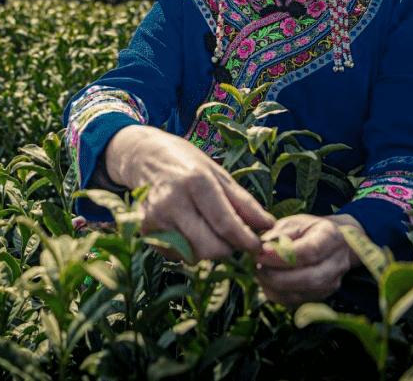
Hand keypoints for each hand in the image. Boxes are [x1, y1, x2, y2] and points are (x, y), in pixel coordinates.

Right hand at [103, 124, 273, 261]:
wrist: (144, 156)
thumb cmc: (187, 164)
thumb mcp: (219, 174)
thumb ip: (244, 202)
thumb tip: (268, 226)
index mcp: (196, 182)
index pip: (225, 224)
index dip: (246, 241)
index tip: (257, 247)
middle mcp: (172, 201)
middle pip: (210, 248)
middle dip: (227, 248)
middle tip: (230, 238)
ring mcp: (155, 217)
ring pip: (194, 255)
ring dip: (207, 249)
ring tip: (205, 228)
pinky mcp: (145, 230)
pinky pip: (177, 255)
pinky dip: (187, 248)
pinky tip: (185, 228)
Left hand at [254, 213, 363, 306]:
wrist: (331, 243)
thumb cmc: (309, 230)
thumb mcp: (295, 223)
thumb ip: (279, 234)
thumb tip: (261, 248)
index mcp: (331, 237)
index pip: (310, 251)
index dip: (284, 256)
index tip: (262, 253)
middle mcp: (336, 263)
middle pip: (309, 278)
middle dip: (278, 276)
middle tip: (258, 266)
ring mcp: (332, 283)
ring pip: (303, 294)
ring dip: (276, 287)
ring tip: (261, 273)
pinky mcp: (322, 296)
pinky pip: (298, 302)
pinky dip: (278, 295)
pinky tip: (267, 283)